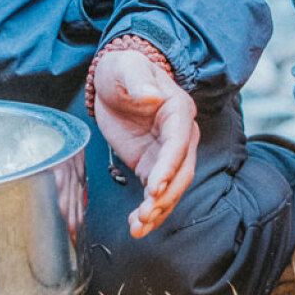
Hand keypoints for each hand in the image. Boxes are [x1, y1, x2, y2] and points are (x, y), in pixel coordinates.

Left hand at [90, 46, 199, 238]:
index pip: (178, 144)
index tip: (154, 186)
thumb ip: (137, 79)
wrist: (113, 80)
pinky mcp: (151, 165)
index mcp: (177, 111)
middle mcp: (179, 135)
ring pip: (171, 188)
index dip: (169, 166)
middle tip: (144, 214)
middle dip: (164, 196)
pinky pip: (155, 193)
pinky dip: (148, 211)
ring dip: (157, 210)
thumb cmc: (123, 69)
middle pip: (181, 172)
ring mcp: (166, 153)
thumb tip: (150, 94)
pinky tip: (136, 226)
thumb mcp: (126, 67)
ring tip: (138, 227)